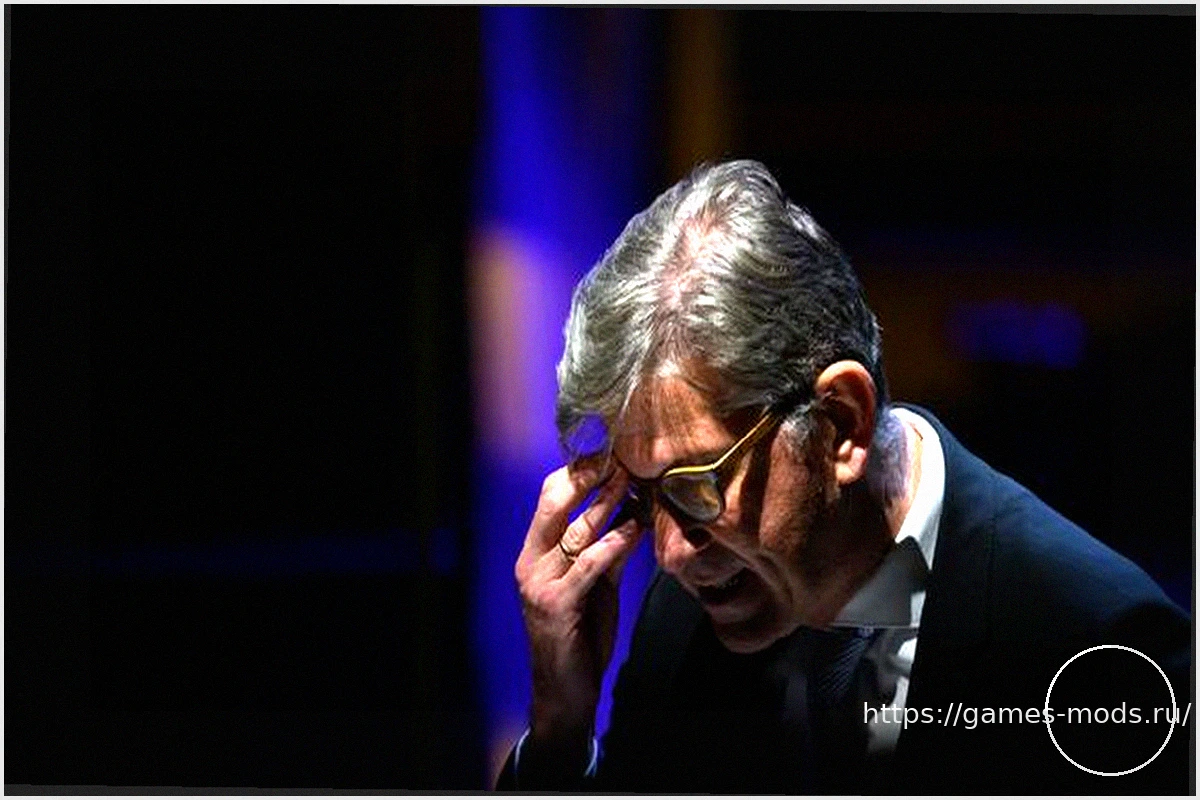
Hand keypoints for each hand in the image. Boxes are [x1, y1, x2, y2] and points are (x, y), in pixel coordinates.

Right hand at [514, 457, 644, 781]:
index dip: (575, 472)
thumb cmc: (580, 635)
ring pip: (576, 530)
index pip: (549, 499)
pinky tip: (636, 527)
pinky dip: (616, 543)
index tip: (606, 449)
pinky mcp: (557, 604)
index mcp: (533, 553)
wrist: (565, 691)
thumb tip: (632, 516)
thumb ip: (606, 552)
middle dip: (588, 477)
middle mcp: (530, 562)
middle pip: (555, 503)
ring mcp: (540, 583)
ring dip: (608, 502)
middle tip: (619, 454)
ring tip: (633, 480)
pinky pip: (591, 564)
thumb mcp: (595, 587)